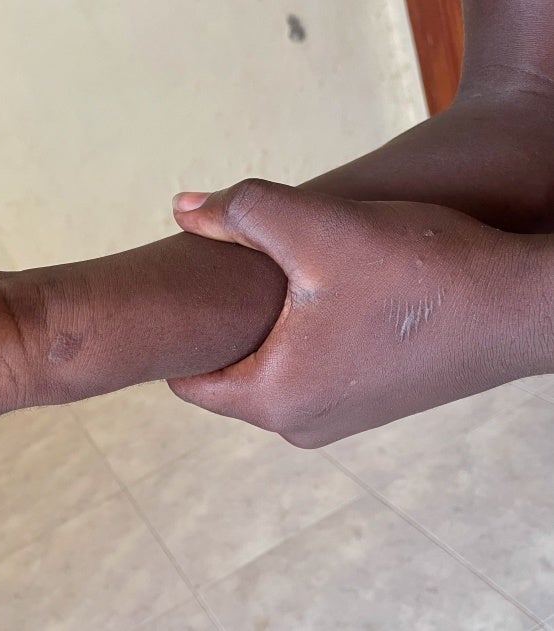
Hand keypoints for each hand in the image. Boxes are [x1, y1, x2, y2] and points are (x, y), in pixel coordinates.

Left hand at [168, 179, 537, 447]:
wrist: (526, 305)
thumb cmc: (422, 271)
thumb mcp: (318, 227)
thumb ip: (240, 212)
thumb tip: (181, 208)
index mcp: (276, 401)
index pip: (189, 379)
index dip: (179, 331)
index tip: (181, 291)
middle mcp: (302, 425)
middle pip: (229, 373)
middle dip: (222, 326)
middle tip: (223, 272)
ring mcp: (339, 420)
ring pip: (271, 369)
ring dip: (266, 328)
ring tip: (271, 278)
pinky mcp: (370, 403)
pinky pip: (308, 371)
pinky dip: (301, 338)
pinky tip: (315, 293)